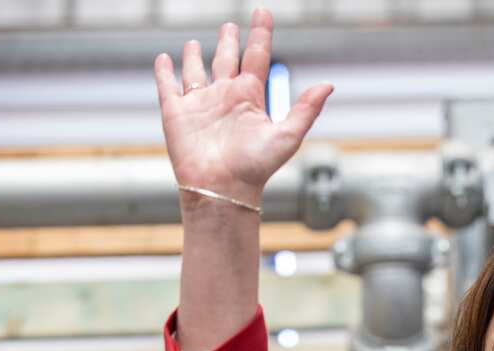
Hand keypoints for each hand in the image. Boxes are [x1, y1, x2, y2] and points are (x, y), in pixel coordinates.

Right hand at [153, 8, 332, 208]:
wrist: (223, 189)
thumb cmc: (256, 167)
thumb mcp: (287, 136)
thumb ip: (307, 110)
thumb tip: (329, 85)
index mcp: (250, 97)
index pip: (256, 56)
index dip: (260, 33)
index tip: (263, 11)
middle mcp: (225, 97)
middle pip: (226, 60)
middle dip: (228, 42)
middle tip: (230, 25)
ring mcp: (200, 104)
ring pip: (196, 72)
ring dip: (194, 56)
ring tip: (193, 44)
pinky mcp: (175, 113)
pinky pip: (168, 86)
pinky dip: (164, 71)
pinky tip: (164, 59)